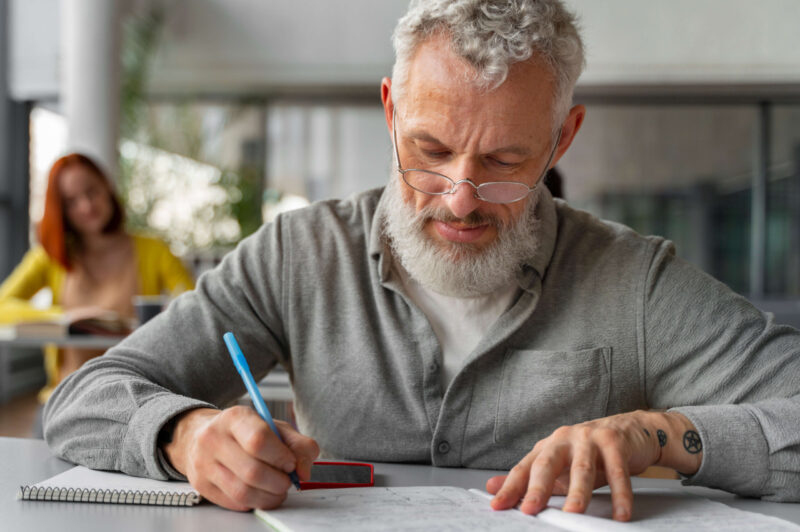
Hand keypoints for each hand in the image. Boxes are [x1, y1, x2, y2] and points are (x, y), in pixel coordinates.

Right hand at [163, 406, 319, 510]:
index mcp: (235, 417)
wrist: (202, 436)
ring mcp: (204, 463)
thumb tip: (303, 471)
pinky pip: (234, 502)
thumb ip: (299, 445)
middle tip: (287, 481)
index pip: (259, 440)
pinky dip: (255, 501)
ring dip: (269, 496)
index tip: (290, 463)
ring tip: (277, 489)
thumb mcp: (275, 428)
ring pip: (243, 491)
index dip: (281, 457)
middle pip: (252, 471)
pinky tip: (261, 493)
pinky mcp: (202, 484)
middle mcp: (214, 438)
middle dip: (278, 482)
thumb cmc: (245, 432)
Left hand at [487, 410, 701, 520]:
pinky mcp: (615, 442)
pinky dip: (620, 494)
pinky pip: (617, 471)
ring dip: (578, 493)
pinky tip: (621, 513)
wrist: (632, 430)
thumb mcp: (559, 467)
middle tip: (530, 510)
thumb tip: (492, 488)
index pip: (525, 468)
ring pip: (582, 469)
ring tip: (574, 514)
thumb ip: (529, 479)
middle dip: (538, 488)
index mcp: (548, 446)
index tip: (497, 506)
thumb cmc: (591, 453)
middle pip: (548, 464)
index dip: (510, 487)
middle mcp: (565, 438)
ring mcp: (590, 438)